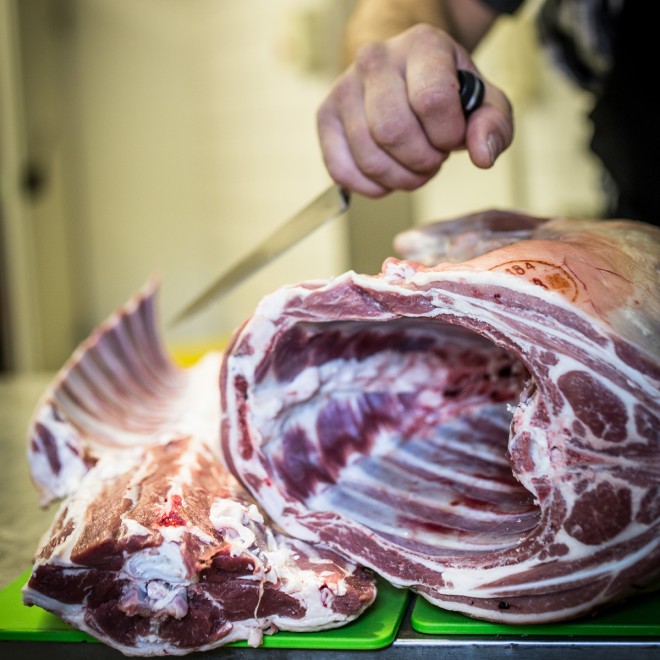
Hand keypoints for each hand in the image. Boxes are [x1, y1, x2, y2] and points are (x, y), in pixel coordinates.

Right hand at [317, 24, 513, 196]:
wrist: (403, 73)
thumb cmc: (445, 91)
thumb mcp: (482, 101)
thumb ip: (493, 126)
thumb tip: (482, 156)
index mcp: (421, 45)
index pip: (431, 101)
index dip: (447, 135)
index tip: (452, 138)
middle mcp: (375, 60)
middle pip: (393, 132)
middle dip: (421, 161)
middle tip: (432, 159)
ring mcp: (344, 88)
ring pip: (369, 157)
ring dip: (399, 178)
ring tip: (412, 166)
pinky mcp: (325, 117)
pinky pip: (341, 170)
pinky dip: (370, 186)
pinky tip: (388, 176)